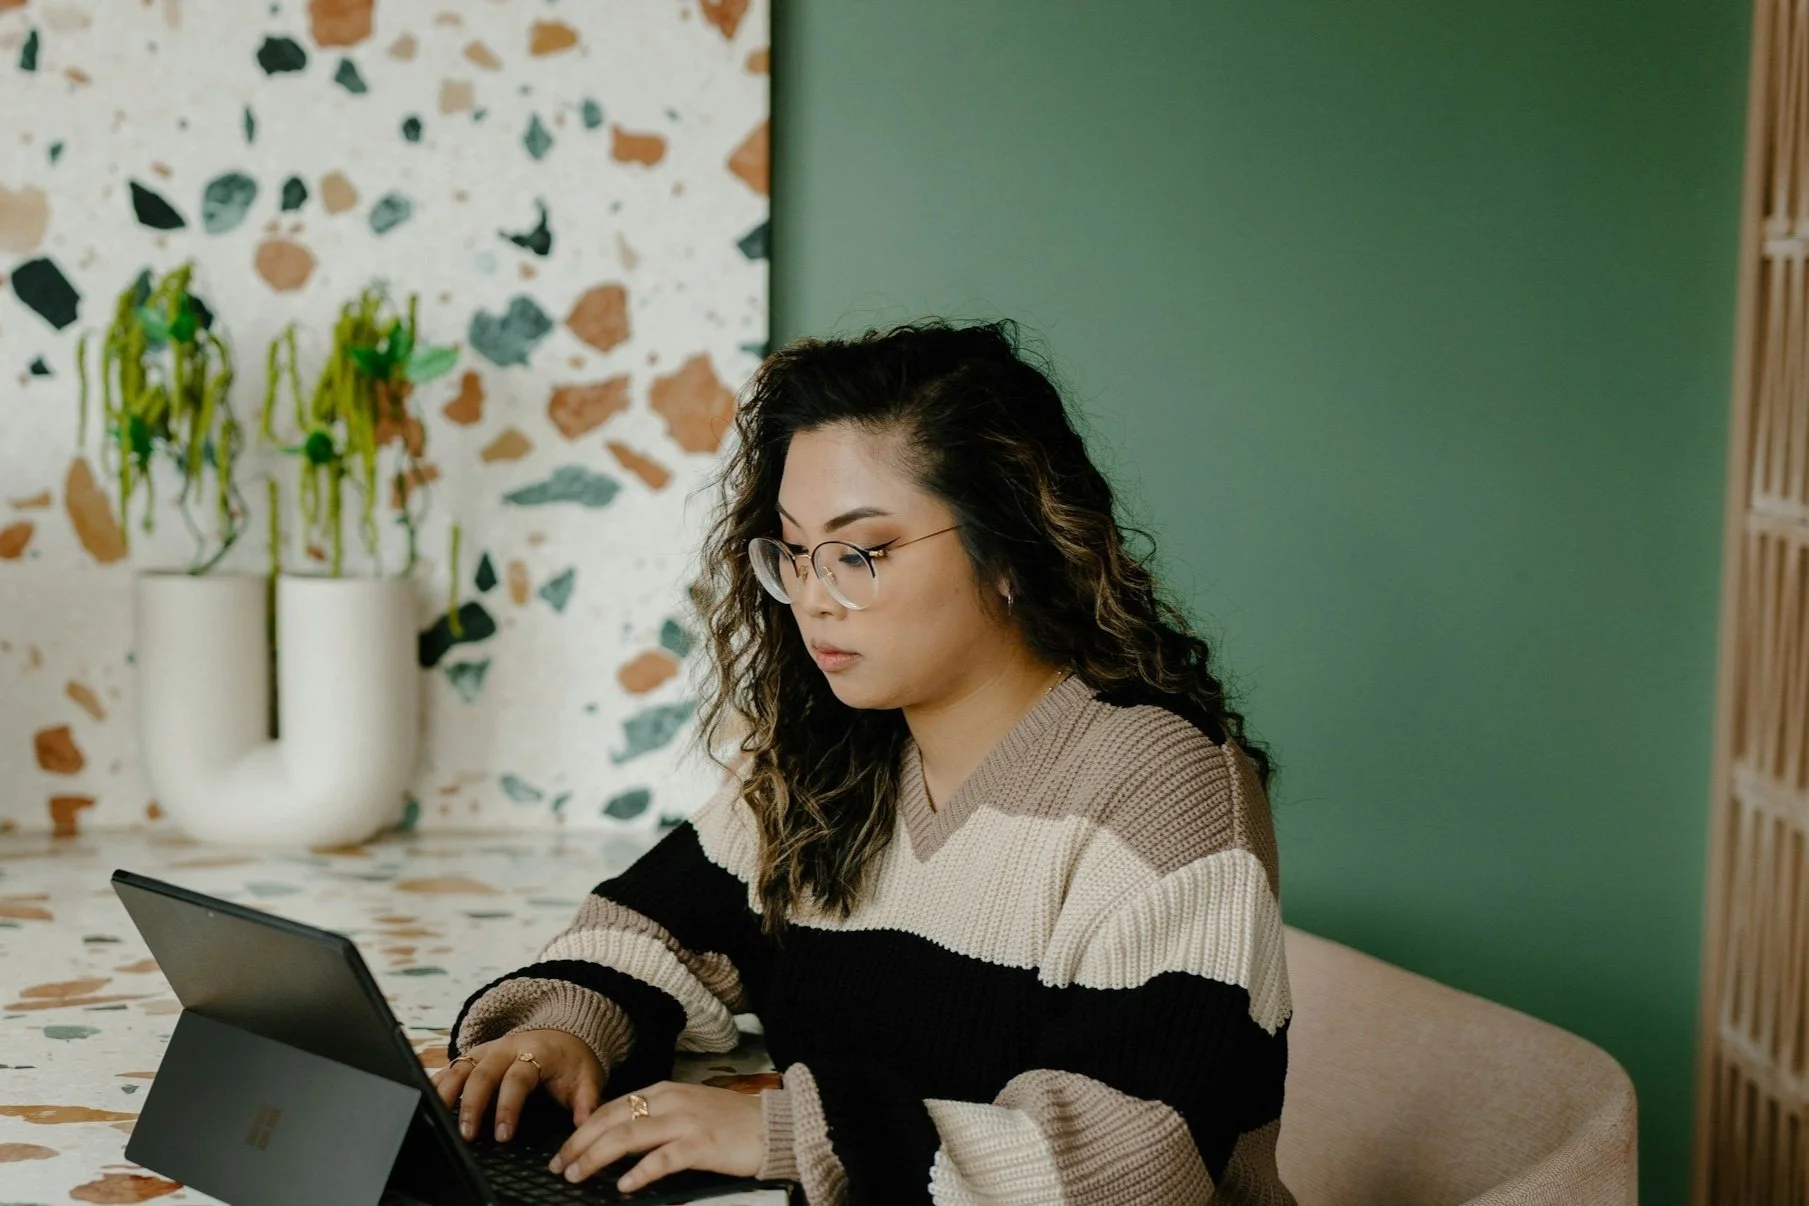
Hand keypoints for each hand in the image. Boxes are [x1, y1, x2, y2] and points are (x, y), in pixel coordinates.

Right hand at [431, 1029, 604, 1142]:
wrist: (564, 1034)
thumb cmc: (572, 1061)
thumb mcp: (587, 1078)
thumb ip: (586, 1101)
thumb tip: (584, 1124)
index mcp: (535, 1052)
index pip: (517, 1079)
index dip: (508, 1107)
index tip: (503, 1135)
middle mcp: (506, 1048)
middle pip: (482, 1073)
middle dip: (472, 1105)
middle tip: (467, 1134)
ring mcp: (487, 1050)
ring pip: (461, 1067)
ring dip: (447, 1092)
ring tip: (436, 1117)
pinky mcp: (474, 1056)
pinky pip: (451, 1067)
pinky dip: (438, 1082)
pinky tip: (427, 1099)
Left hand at [547, 1080, 764, 1192]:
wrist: (774, 1125)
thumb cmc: (731, 1122)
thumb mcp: (688, 1110)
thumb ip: (656, 1118)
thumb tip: (618, 1138)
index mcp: (665, 1091)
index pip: (612, 1107)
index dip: (583, 1129)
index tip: (564, 1150)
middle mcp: (671, 1101)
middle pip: (612, 1119)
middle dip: (579, 1143)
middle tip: (559, 1165)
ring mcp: (686, 1122)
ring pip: (629, 1136)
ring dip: (597, 1156)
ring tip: (577, 1174)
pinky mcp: (702, 1144)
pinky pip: (663, 1159)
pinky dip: (640, 1172)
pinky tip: (625, 1186)